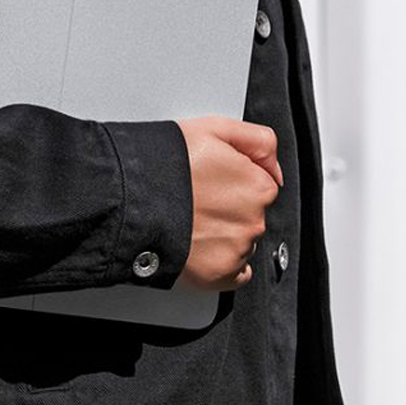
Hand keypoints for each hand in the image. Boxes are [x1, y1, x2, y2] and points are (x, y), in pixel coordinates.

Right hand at [173, 116, 282, 291]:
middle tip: (195, 199)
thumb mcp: (216, 128)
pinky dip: (219, 263)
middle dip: (228, 209)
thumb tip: (276, 169)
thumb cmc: (166, 163)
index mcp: (258, 186)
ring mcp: (236, 251)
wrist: (129, 200)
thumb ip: (259, 142)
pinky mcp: (218, 276)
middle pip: (250, 216)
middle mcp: (253, 222)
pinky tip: (198, 246)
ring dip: (222, 235)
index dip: (233, 180)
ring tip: (189, 220)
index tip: (210, 179)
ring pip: (240, 243)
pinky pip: (233, 274)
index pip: (260, 186)